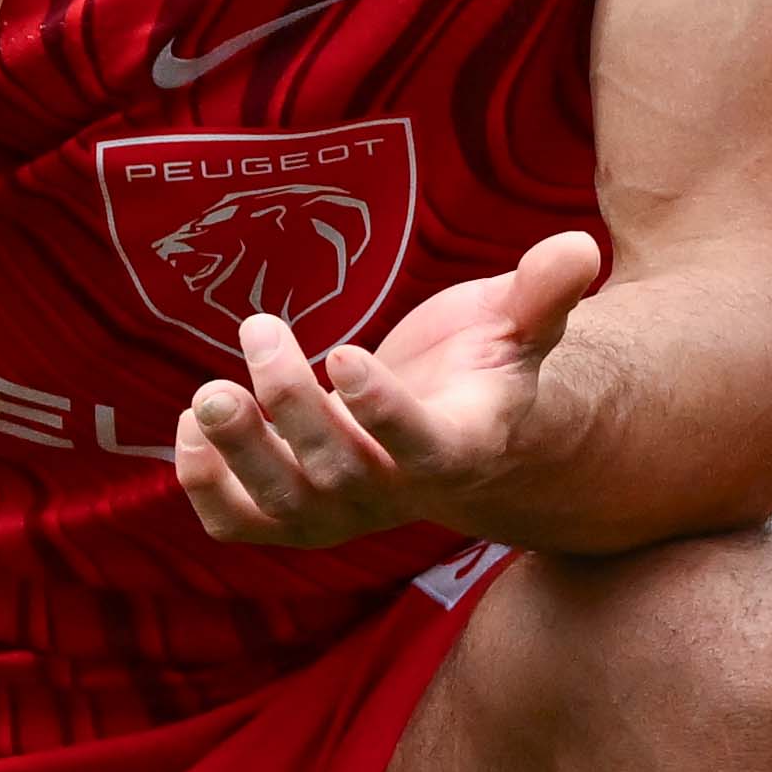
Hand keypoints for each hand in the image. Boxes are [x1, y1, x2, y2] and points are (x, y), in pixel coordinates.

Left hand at [173, 228, 595, 553]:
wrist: (446, 428)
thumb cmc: (482, 366)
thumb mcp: (518, 324)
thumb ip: (543, 293)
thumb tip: (581, 249)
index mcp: (457, 447)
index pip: (420, 448)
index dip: (381, 411)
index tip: (343, 353)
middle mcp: (396, 494)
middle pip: (338, 470)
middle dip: (290, 407)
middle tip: (259, 330)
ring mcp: (339, 513)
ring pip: (283, 505)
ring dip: (238, 451)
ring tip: (210, 392)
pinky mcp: (288, 517)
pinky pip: (239, 523)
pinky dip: (206, 485)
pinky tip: (191, 424)